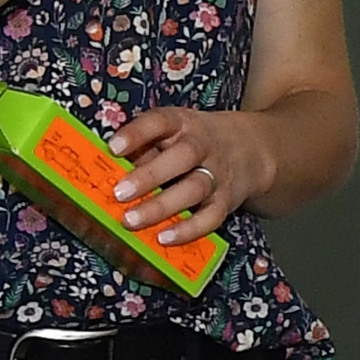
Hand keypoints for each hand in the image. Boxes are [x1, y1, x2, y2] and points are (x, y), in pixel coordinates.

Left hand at [107, 107, 271, 245]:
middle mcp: (203, 146)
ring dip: (161, 207)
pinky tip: (164, 238)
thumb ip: (145, 147)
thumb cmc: (195, 141)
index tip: (113, 148)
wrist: (252, 148)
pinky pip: (211, 217)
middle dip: (149, 176)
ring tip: (131, 220)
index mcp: (183, 123)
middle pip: (182, 157)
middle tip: (119, 193)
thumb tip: (107, 169)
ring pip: (194, 189)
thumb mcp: (174, 131)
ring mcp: (217, 174)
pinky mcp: (227, 200)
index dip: (137, 134)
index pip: (160, 122)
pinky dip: (188, 230)